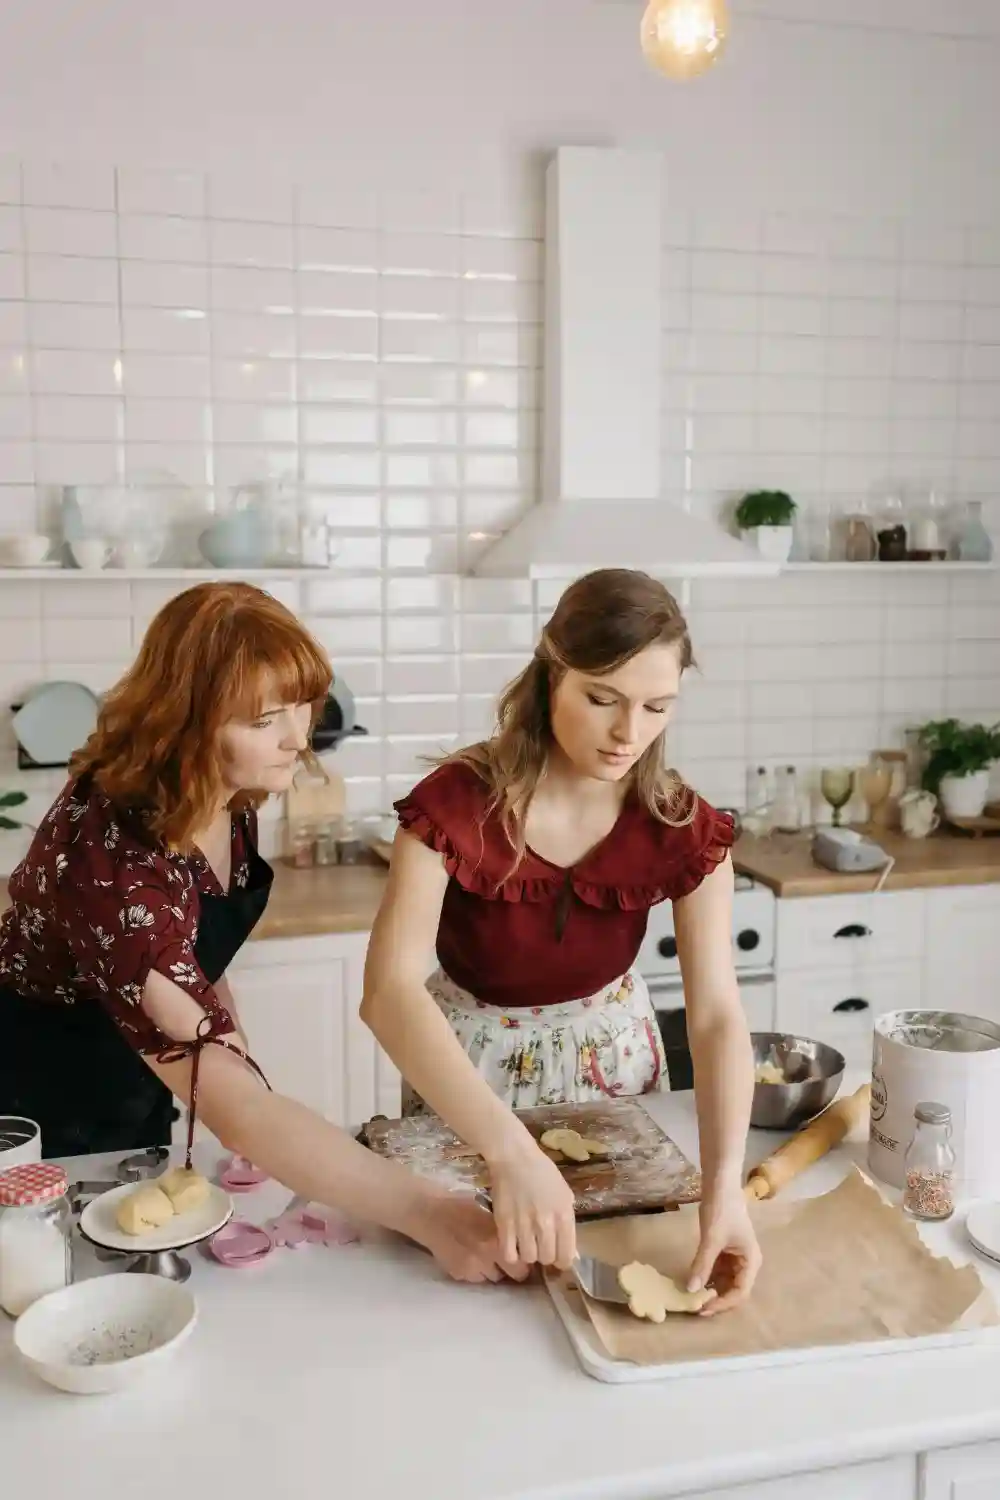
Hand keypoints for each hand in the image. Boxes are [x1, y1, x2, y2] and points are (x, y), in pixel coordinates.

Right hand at [408, 1189, 530, 1284]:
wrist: (428, 1213)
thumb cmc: (459, 1205)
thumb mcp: (489, 1214)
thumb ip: (504, 1231)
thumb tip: (523, 1242)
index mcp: (497, 1238)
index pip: (524, 1262)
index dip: (525, 1259)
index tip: (524, 1255)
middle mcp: (488, 1256)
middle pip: (514, 1276)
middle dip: (513, 1269)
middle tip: (509, 1259)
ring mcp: (472, 1268)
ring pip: (494, 1278)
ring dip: (494, 1270)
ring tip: (486, 1256)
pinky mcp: (459, 1274)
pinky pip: (475, 1278)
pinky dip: (475, 1271)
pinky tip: (468, 1256)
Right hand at [487, 1140, 576, 1267]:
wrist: (514, 1157)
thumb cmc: (542, 1172)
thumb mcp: (564, 1193)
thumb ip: (567, 1221)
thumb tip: (568, 1248)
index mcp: (564, 1215)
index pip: (567, 1255)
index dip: (562, 1261)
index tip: (557, 1257)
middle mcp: (546, 1223)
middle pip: (547, 1258)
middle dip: (545, 1256)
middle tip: (540, 1246)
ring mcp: (524, 1225)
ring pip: (529, 1258)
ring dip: (528, 1254)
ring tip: (526, 1243)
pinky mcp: (504, 1224)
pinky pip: (509, 1254)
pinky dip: (511, 1254)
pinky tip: (512, 1245)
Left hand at [688, 1183, 760, 1315]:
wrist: (720, 1183)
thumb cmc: (722, 1210)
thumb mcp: (712, 1239)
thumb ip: (702, 1265)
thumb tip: (691, 1290)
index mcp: (751, 1261)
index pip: (740, 1293)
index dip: (723, 1304)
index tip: (703, 1309)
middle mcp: (746, 1262)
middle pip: (733, 1290)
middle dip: (716, 1299)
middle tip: (695, 1306)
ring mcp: (735, 1256)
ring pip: (724, 1281)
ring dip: (710, 1289)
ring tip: (691, 1296)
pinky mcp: (725, 1250)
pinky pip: (717, 1269)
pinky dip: (707, 1276)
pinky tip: (693, 1279)